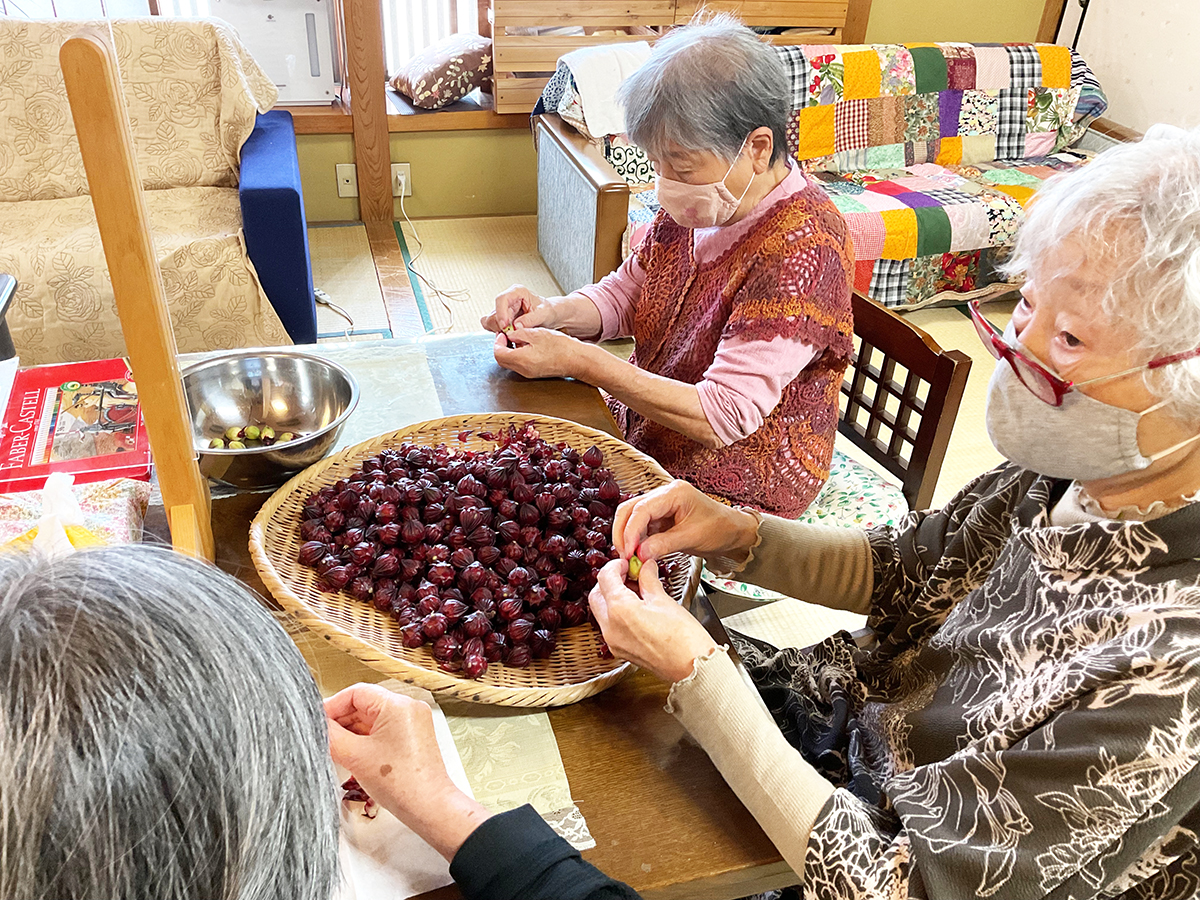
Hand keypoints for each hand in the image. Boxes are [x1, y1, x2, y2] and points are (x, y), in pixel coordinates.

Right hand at [325, 684, 490, 859]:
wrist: (428, 808)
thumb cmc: (399, 783)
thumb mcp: (355, 756)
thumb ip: (331, 736)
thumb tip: (315, 724)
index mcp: (397, 704)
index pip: (356, 692)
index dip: (332, 705)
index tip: (315, 720)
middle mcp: (408, 708)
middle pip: (364, 704)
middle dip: (341, 720)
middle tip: (320, 736)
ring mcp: (412, 722)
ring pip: (372, 718)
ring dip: (351, 731)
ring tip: (333, 748)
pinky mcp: (412, 737)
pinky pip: (382, 730)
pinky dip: (364, 739)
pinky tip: (350, 753)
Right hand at [481, 284, 557, 331]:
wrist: (550, 316)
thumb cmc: (547, 311)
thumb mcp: (544, 314)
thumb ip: (531, 319)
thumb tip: (517, 326)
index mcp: (517, 292)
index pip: (501, 299)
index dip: (501, 313)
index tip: (504, 326)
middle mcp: (508, 300)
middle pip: (493, 313)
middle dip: (500, 326)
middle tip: (511, 334)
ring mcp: (503, 311)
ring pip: (491, 322)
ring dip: (499, 331)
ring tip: (513, 336)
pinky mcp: (502, 320)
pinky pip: (493, 328)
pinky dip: (499, 334)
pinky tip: (510, 337)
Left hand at [492, 327, 588, 379]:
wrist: (576, 359)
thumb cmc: (561, 347)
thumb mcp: (536, 334)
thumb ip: (519, 333)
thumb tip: (510, 334)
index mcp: (521, 360)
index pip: (498, 353)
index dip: (497, 341)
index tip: (503, 333)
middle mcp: (523, 370)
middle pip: (502, 360)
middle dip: (501, 347)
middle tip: (506, 335)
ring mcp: (528, 373)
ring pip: (510, 363)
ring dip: (509, 351)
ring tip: (517, 339)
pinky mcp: (534, 373)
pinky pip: (519, 365)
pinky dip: (517, 355)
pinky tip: (526, 346)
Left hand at [588, 557, 716, 682]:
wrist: (692, 668)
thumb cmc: (683, 638)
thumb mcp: (664, 600)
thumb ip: (648, 580)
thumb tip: (645, 567)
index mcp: (620, 610)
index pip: (605, 578)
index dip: (616, 566)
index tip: (627, 563)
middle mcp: (611, 627)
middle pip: (596, 595)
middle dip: (609, 582)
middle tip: (628, 574)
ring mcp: (613, 642)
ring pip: (601, 611)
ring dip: (612, 598)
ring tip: (635, 591)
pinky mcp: (620, 651)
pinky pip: (610, 626)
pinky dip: (617, 614)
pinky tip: (636, 608)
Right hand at [613, 479, 759, 561]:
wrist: (733, 532)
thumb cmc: (719, 529)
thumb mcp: (692, 538)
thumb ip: (664, 545)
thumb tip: (639, 554)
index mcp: (674, 493)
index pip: (642, 509)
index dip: (630, 531)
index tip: (627, 551)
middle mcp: (664, 494)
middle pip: (631, 509)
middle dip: (622, 532)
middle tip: (623, 555)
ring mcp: (661, 505)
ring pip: (632, 517)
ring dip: (627, 536)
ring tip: (629, 557)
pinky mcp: (660, 517)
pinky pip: (641, 527)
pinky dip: (636, 540)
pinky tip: (637, 553)